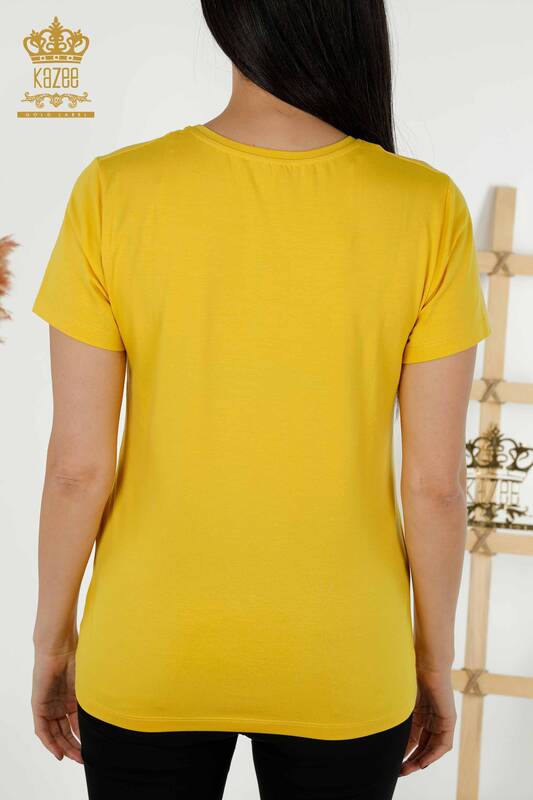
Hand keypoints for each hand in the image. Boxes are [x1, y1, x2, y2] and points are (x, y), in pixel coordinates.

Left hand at [31, 643, 83, 763]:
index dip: (82, 739)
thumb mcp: (89, 686)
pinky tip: (58, 752)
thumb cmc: (79, 658)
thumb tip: (112, 716)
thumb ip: (94, 702)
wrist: (61, 646)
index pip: (76, 725)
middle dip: (74, 747)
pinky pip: (42, 729)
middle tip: (83, 759)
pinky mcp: (39, 705)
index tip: (91, 750)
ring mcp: (48, 705)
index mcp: (72, 700)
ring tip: (74, 758)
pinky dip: (49, 742)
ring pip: (54, 734)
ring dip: (63, 747)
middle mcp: (59, 705)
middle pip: (65, 732)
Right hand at [399, 665, 456, 775]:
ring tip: (407, 770)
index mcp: (417, 712)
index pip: (411, 738)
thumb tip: (369, 725)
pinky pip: (443, 744)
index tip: (392, 762)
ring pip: (431, 747)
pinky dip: (433, 754)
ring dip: (421, 761)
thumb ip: (391, 714)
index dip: (402, 751)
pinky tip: (423, 762)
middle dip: (410, 760)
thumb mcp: (397, 700)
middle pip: (421, 746)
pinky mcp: (448, 719)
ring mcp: (439, 719)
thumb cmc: (407, 673)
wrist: (425, 661)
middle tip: (398, 772)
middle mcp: (429, 717)